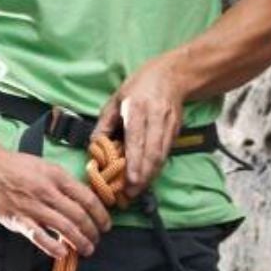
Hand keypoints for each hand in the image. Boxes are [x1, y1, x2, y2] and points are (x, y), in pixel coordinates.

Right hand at [0, 148, 110, 259]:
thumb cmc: (18, 166)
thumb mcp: (47, 166)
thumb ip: (64, 183)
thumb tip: (84, 200)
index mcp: (57, 176)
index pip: (87, 198)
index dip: (101, 214)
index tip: (105, 223)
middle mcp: (47, 192)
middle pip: (79, 216)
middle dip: (92, 231)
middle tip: (97, 239)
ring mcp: (32, 206)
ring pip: (64, 228)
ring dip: (79, 242)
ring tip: (86, 249)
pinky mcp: (18, 219)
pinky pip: (39, 237)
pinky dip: (53, 247)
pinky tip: (62, 252)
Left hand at [95, 58, 186, 192]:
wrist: (171, 76)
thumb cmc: (138, 87)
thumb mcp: (115, 99)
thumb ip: (104, 124)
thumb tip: (95, 147)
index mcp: (137, 108)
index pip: (136, 139)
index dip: (135, 161)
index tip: (130, 180)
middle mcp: (155, 117)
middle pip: (151, 152)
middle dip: (143, 176)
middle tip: (131, 194)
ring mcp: (169, 125)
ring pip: (161, 156)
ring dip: (150, 176)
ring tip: (137, 191)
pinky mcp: (176, 131)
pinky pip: (166, 154)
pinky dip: (156, 168)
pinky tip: (147, 178)